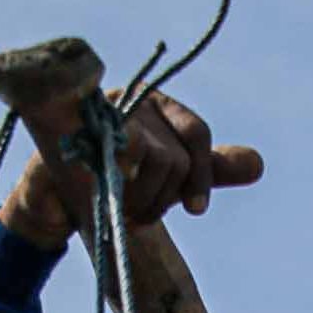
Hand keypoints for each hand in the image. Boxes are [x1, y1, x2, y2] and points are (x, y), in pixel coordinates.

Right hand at [0, 88, 262, 251]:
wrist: (55, 189)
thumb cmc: (118, 179)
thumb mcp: (169, 176)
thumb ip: (208, 170)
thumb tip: (257, 164)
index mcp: (160, 104)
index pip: (196, 134)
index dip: (201, 176)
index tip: (195, 211)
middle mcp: (134, 99)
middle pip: (173, 157)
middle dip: (161, 198)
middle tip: (141, 213)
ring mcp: (102, 113)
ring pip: (149, 162)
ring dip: (140, 202)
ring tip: (123, 210)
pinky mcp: (75, 132)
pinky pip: (115, 158)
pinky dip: (119, 184)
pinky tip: (110, 197)